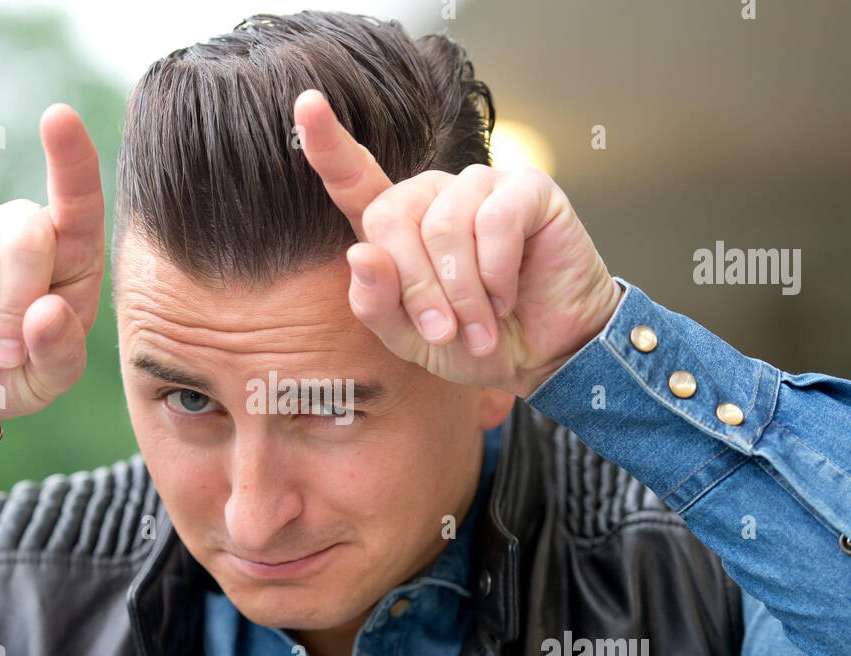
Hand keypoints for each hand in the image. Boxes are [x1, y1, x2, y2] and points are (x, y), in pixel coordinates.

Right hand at [0, 103, 104, 434]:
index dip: (71, 159)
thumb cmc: (13, 373)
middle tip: (5, 357)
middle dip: (15, 309)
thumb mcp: (48, 380)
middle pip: (28, 236)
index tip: (58, 117)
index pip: (79, 198)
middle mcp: (23, 224)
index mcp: (72, 254)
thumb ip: (60, 352)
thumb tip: (47, 312)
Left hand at [294, 90, 621, 398]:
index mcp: (397, 227)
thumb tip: (360, 255)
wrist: (545, 355)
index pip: (353, 177)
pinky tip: (508, 295)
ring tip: (481, 327)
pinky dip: (497, 273)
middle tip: (443, 333)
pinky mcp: (527, 187)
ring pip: (444, 225)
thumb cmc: (473, 343)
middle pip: (391, 216)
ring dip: (463, 293)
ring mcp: (480, 186)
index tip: (305, 105)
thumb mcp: (412, 341)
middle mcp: (434, 196)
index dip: (327, 142)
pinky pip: (494, 220)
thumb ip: (377, 305)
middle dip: (416, 287)